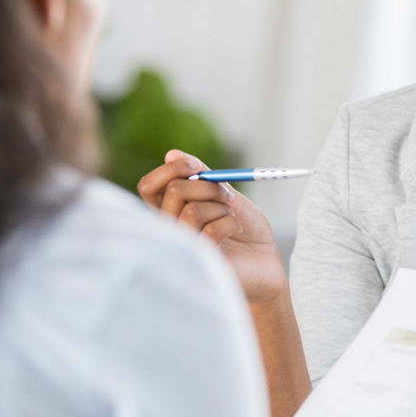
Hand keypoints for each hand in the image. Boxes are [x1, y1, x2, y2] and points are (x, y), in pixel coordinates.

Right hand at [137, 149, 287, 301]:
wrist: (267, 261)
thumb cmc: (244, 229)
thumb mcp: (224, 195)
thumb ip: (200, 175)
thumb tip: (171, 154)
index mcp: (169, 211)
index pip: (148, 186)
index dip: (169, 170)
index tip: (195, 166)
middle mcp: (169, 230)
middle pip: (173, 191)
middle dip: (208, 185)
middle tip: (227, 195)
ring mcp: (181, 248)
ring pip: (192, 210)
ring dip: (221, 207)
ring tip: (232, 218)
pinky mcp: (199, 262)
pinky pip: (210, 230)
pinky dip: (230, 223)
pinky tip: (234, 233)